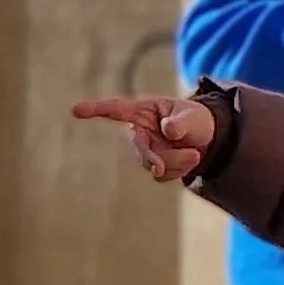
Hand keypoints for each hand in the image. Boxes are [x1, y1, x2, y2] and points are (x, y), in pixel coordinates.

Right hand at [71, 96, 215, 181]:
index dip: (96, 109)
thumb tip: (168, 131)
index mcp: (144, 111)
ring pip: (151, 164)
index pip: (116, 109)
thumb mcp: (193, 116)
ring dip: (175, 162)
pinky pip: (161, 175)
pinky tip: (192, 159)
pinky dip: (179, 170)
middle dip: (151, 158)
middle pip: (137, 147)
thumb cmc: (196, 119)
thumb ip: (181, 122)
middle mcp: (140, 131)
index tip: (75, 110)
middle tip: (162, 168)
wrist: (208, 138)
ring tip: (195, 154)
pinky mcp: (154, 166)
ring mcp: (146, 150)